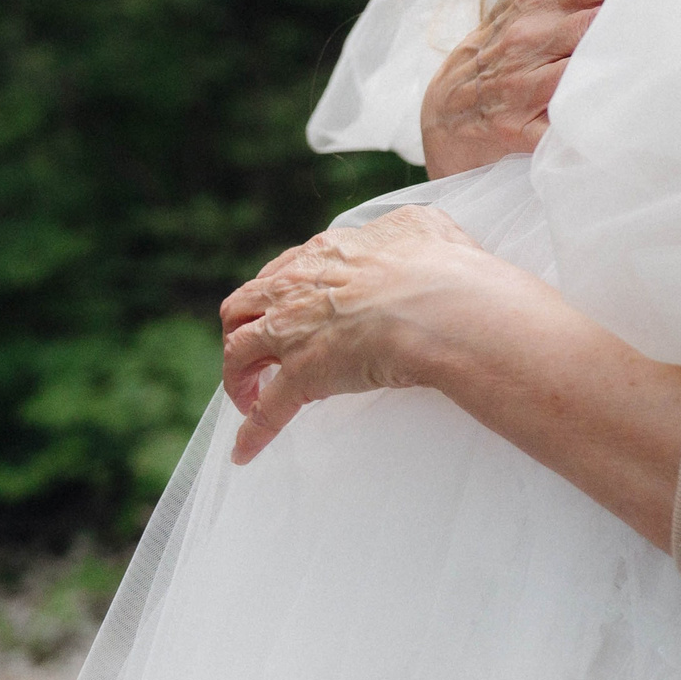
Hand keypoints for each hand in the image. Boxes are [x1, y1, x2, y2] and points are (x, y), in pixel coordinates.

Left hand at [219, 206, 546, 461]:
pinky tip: (244, 453)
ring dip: (237, 376)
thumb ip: (403, 227)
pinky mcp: (301, 377)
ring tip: (248, 396)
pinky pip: (266, 411)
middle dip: (242, 328)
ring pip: (237, 353)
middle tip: (256, 351)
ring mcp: (293, 334)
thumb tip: (410, 229)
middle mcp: (296, 290)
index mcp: (324, 255)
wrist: (443, 308)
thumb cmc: (443, 268)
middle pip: (242, 307)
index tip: (286, 310)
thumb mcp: (424, 226)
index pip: (283, 272)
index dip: (278, 293)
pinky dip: (252, 433)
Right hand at [421, 0, 624, 177]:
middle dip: (638, 23)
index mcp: (537, 2)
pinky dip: (591, 126)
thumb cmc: (497, 46)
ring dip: (621, 72)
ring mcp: (523, 84)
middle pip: (596, 24)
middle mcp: (530, 39)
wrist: (447, 110)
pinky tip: (628, 123)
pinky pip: (563, 127)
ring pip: (582, 72)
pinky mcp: (520, 129)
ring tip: (667, 69)